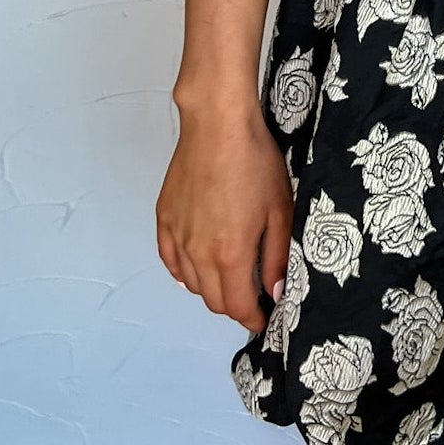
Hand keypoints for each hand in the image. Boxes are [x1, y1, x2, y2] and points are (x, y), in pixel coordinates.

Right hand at [156, 103, 292, 333]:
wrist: (218, 125)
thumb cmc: (254, 161)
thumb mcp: (279, 210)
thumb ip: (276, 257)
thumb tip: (274, 292)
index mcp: (230, 254)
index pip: (237, 307)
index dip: (253, 318)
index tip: (264, 317)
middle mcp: (198, 253)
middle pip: (213, 301)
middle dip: (234, 305)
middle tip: (251, 295)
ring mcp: (177, 237)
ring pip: (191, 284)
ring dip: (211, 288)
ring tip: (230, 275)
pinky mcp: (164, 220)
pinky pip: (171, 262)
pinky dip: (184, 271)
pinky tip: (198, 264)